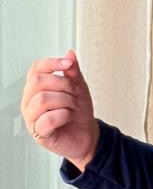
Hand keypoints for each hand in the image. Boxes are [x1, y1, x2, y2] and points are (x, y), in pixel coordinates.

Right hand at [21, 49, 99, 167]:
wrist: (87, 135)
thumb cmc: (78, 112)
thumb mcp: (79, 88)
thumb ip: (73, 72)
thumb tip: (69, 54)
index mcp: (36, 88)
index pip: (35, 69)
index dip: (52, 63)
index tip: (68, 64)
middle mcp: (29, 102)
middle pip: (38, 82)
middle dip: (62, 85)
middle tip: (74, 94)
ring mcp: (32, 118)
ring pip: (43, 100)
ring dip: (65, 101)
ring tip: (73, 106)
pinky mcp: (39, 134)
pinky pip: (48, 119)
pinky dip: (64, 115)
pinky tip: (68, 117)